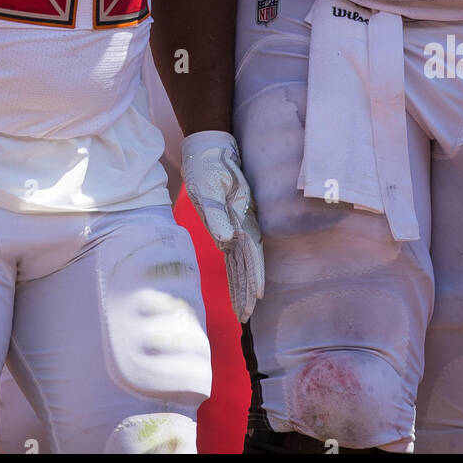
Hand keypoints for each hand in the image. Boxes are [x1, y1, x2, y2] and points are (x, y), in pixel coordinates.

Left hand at [181, 130, 264, 321]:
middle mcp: (244, 221)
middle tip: (246, 316)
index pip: (250, 251)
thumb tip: (227, 241)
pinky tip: (239, 283)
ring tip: (244, 309)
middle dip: (247, 289)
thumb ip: (217, 214)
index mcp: (241, 214)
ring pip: (243, 259)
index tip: (255, 297)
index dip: (253, 275)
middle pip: (248, 261)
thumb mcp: (207, 187)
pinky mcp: (230, 221)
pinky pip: (236, 251)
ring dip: (243, 284)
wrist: (209, 146)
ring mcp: (238, 221)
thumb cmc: (207, 165)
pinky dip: (238, 269)